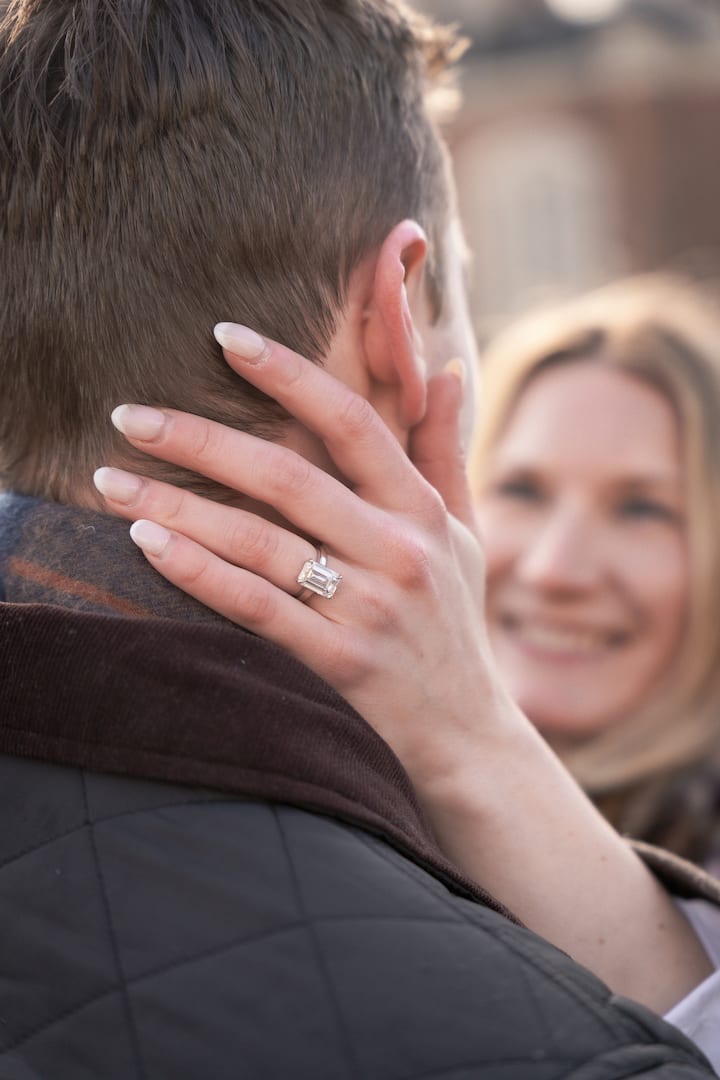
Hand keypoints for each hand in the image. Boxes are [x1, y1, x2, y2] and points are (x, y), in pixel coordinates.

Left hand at [95, 329, 518, 791]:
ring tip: (112, 482)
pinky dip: (200, 574)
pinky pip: (256, 608)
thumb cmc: (455, 623)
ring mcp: (369, 609)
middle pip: (289, 477)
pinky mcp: (341, 663)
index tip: (226, 336)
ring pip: (260, 543)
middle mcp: (397, 551)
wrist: (467, 734)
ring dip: (179, 508)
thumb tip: (448, 371)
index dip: (290, 373)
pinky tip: (148, 545)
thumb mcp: (461, 533)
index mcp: (421, 510)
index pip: (353, 423)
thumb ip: (445, 451)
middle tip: (130, 415)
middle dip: (202, 440)